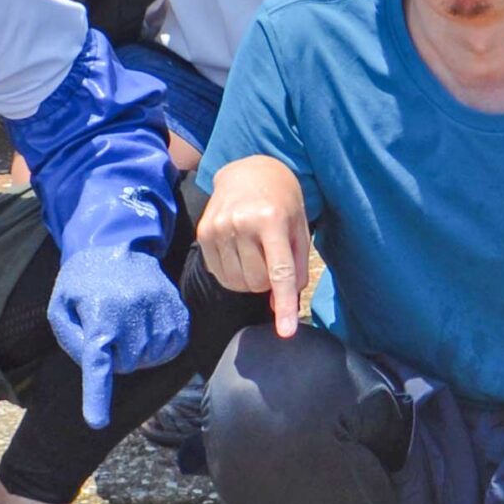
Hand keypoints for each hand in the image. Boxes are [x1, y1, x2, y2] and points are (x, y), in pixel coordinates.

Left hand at [48, 246, 191, 429]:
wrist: (117, 245)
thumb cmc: (82, 280)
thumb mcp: (60, 306)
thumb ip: (72, 340)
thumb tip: (95, 367)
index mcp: (99, 314)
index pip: (98, 364)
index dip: (97, 396)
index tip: (96, 422)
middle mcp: (132, 312)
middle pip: (128, 365)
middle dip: (117, 359)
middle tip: (109, 336)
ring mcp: (159, 310)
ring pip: (152, 358)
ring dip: (139, 353)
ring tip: (128, 330)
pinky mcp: (177, 309)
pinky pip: (173, 346)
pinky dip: (160, 347)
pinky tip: (148, 331)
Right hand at [197, 155, 312, 339]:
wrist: (248, 171)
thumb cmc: (281, 202)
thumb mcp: (299, 229)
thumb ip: (296, 269)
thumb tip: (281, 307)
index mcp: (271, 219)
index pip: (279, 272)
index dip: (285, 306)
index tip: (286, 332)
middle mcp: (240, 223)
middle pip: (257, 282)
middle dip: (269, 282)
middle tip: (272, 258)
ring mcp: (218, 228)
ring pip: (237, 282)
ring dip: (251, 279)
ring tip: (257, 255)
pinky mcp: (203, 233)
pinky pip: (220, 274)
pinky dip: (234, 274)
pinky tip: (240, 253)